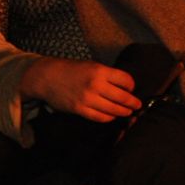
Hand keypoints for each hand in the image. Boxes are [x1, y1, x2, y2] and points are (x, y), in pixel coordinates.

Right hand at [19, 58, 141, 122]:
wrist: (47, 77)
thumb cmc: (71, 70)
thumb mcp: (92, 66)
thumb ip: (107, 75)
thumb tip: (125, 87)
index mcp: (100, 71)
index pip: (126, 80)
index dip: (132, 86)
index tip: (132, 89)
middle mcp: (96, 85)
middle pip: (123, 97)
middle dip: (133, 103)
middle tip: (137, 105)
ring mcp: (87, 98)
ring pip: (113, 109)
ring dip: (123, 112)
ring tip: (127, 112)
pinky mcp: (79, 109)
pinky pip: (100, 117)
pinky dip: (109, 118)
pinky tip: (112, 116)